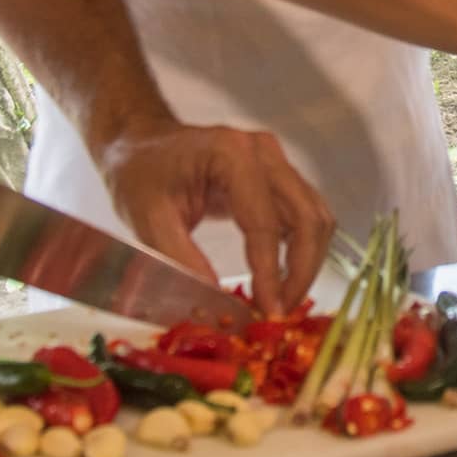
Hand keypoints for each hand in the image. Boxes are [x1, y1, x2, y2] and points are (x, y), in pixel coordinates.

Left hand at [98, 120, 333, 316]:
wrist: (141, 145)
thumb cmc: (140, 175)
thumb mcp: (148, 220)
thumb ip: (183, 261)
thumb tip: (219, 308)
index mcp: (232, 155)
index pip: (265, 221)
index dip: (270, 271)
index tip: (267, 311)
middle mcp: (264, 152)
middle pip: (307, 216)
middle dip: (300, 271)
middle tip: (280, 312)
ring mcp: (276, 161)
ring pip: (316, 216)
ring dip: (308, 262)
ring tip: (283, 300)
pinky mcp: (279, 175)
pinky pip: (306, 214)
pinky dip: (303, 249)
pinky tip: (284, 278)